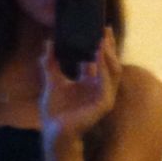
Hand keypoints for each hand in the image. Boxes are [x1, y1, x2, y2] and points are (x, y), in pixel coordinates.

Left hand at [39, 27, 121, 154]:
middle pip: (110, 63)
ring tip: (102, 41)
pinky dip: (104, 69)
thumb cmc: (54, 112)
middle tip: (104, 30)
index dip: (101, 45)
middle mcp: (99, 88)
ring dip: (108, 55)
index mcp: (90, 83)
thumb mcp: (51, 82)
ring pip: (113, 71)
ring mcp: (104, 96)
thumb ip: (50, 64)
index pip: (100, 60)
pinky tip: (98, 57)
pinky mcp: (104, 104)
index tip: (100, 28)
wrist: (54, 131)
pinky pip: (107, 84)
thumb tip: (48, 44)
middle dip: (109, 46)